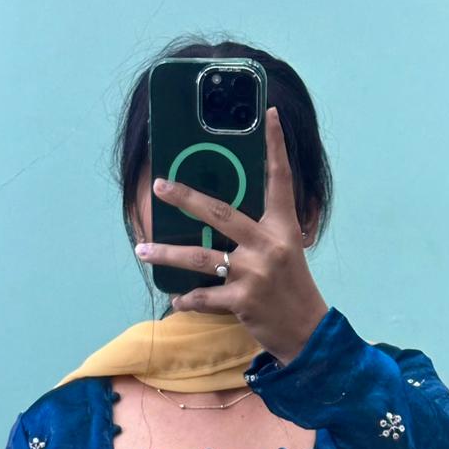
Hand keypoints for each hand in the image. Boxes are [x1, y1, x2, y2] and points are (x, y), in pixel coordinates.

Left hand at [135, 106, 329, 365]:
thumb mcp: (287, 253)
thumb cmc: (292, 290)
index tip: (270, 115)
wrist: (307, 333)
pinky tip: (176, 298)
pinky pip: (203, 297)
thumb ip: (262, 234)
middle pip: (220, 213)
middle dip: (185, 198)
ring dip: (166, 255)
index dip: (276, 147)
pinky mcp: (243, 302)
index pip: (280, 180)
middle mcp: (268, 245)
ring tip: (141, 250)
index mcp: (283, 228)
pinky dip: (187, 299)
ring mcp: (254, 273)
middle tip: (159, 186)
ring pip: (200, 258)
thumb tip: (221, 220)